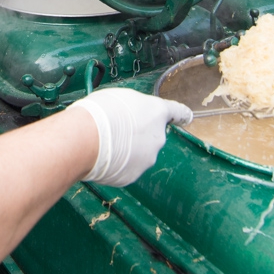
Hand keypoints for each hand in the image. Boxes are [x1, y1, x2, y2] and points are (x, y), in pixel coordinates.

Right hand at [70, 88, 191, 186]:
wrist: (86, 139)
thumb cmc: (100, 112)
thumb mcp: (119, 97)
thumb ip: (134, 107)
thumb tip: (132, 115)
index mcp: (156, 113)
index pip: (177, 112)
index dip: (182, 115)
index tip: (187, 117)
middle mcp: (157, 137)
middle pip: (151, 135)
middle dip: (137, 134)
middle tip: (114, 129)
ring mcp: (147, 159)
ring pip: (138, 153)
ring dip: (126, 150)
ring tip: (103, 143)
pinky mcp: (132, 175)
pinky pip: (126, 168)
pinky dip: (117, 164)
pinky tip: (102, 157)